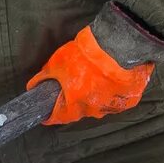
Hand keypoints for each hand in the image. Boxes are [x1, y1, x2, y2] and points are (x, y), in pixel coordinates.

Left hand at [28, 3, 163, 124]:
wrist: (118, 45)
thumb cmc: (87, 55)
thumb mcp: (58, 63)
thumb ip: (45, 77)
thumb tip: (34, 85)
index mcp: (75, 104)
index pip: (59, 117)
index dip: (51, 115)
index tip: (47, 114)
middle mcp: (94, 109)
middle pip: (80, 110)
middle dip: (75, 99)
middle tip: (76, 83)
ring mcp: (112, 106)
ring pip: (99, 105)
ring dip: (95, 95)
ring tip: (96, 77)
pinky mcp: (129, 100)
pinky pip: (117, 100)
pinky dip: (113, 92)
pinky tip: (112, 79)